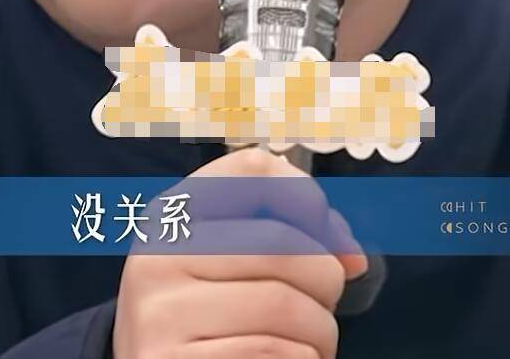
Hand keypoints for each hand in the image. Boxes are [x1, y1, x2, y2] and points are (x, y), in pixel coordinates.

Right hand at [113, 148, 366, 358]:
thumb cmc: (211, 320)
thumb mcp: (225, 263)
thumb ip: (285, 236)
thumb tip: (351, 256)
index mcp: (172, 217)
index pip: (253, 170)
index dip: (309, 200)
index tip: (329, 241)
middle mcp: (158, 258)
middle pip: (283, 244)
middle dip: (327, 281)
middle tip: (321, 307)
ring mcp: (162, 316)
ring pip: (286, 307)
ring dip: (321, 333)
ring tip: (306, 343)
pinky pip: (278, 354)